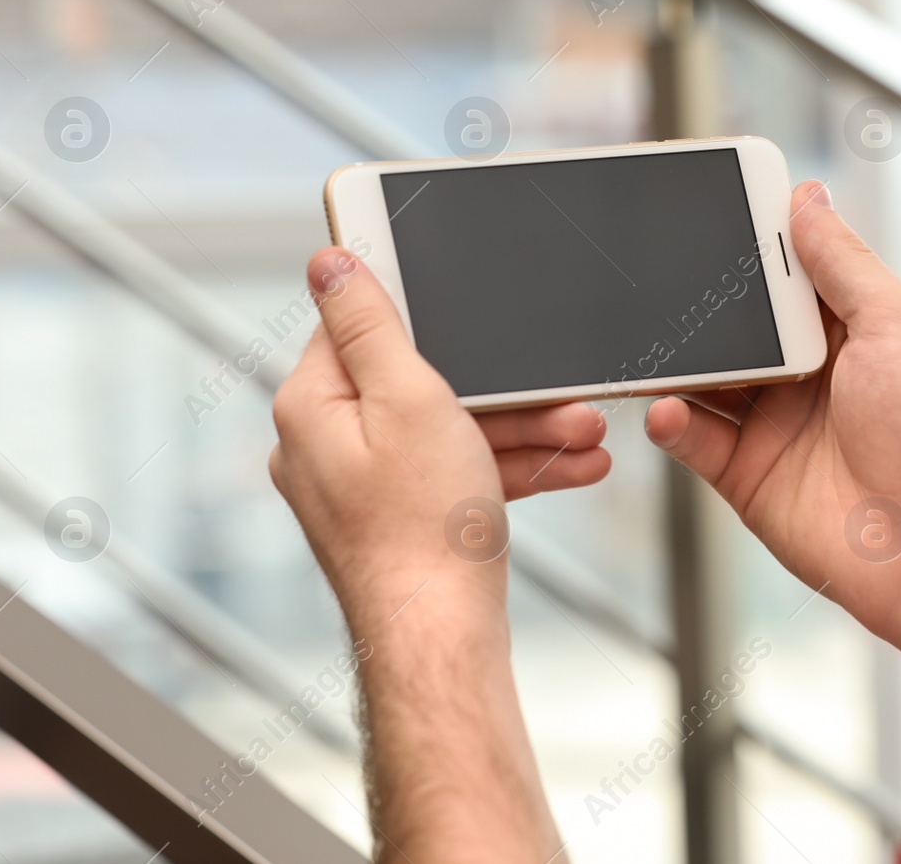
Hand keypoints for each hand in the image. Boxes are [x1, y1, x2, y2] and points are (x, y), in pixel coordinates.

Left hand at [267, 247, 577, 860]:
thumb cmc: (424, 529)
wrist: (442, 642)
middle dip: (506, 387)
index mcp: (313, 406)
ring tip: (587, 436)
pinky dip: (510, 469)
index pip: (358, 325)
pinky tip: (572, 466)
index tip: (463, 288)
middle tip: (563, 387)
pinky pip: (459, 474)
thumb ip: (370, 323)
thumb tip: (329, 259)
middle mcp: (328, 445)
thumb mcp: (408, 397)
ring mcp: (364, 487)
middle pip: (421, 381)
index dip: (421, 307)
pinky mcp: (402, 519)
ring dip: (525, 430)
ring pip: (451, 431)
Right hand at [644, 181, 900, 710]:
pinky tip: (663, 409)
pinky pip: (694, 440)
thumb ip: (842, 262)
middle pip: (739, 322)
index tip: (714, 202)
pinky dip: (671, 423)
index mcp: (853, 329)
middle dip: (702, 300)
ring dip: (675, 359)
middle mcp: (810, 374)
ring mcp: (775, 425)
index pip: (792, 271)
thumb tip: (806, 198)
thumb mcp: (896, 323)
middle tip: (657, 272)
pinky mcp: (748, 476)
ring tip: (642, 337)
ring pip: (706, 377)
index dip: (757, 240)